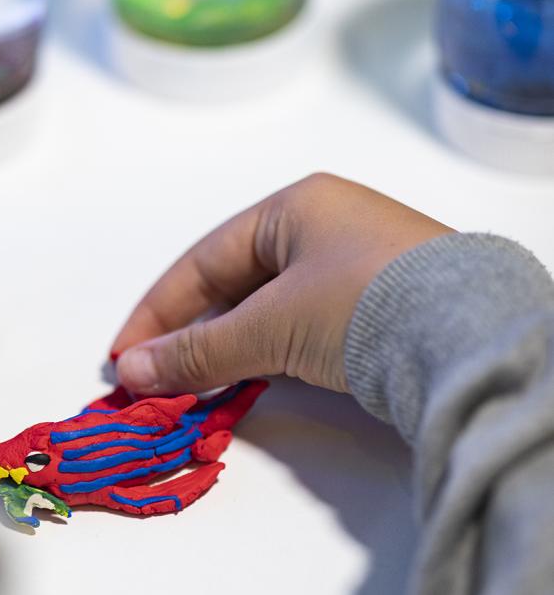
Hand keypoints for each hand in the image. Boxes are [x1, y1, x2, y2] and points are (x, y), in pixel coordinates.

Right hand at [112, 173, 451, 395]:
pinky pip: (302, 329)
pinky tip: (246, 382)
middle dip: (189, 334)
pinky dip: (267, 356)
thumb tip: (134, 372)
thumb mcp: (270, 326)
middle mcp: (327, 227)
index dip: (157, 311)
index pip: (205, 259)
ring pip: (268, 310)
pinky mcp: (380, 310)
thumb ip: (197, 351)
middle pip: (235, 284)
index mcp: (297, 207)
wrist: (471, 338)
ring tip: (190, 387)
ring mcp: (357, 268)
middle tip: (151, 378)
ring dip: (225, 349)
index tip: (124, 356)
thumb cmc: (365, 303)